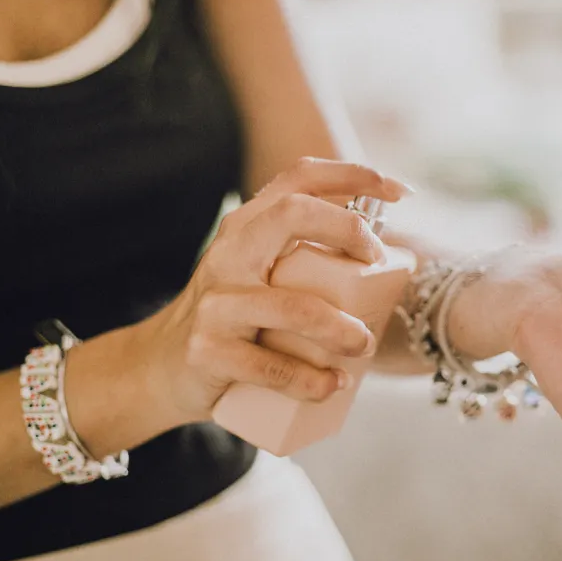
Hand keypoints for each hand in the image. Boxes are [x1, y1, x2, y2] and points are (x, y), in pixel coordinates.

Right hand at [129, 158, 409, 425]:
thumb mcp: (258, 275)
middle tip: (377, 261)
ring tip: (363, 344)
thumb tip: (387, 258)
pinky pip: (270, 366)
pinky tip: (332, 386)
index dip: (353, 174)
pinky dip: (310, 380)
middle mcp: (229, 253)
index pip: (299, 179)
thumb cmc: (233, 319)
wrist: (160, 367)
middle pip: (292, 214)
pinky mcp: (209, 350)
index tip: (401, 190)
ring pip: (292, 306)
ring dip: (340, 328)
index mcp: (247, 227)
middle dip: (347, 229)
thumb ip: (302, 258)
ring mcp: (216, 302)